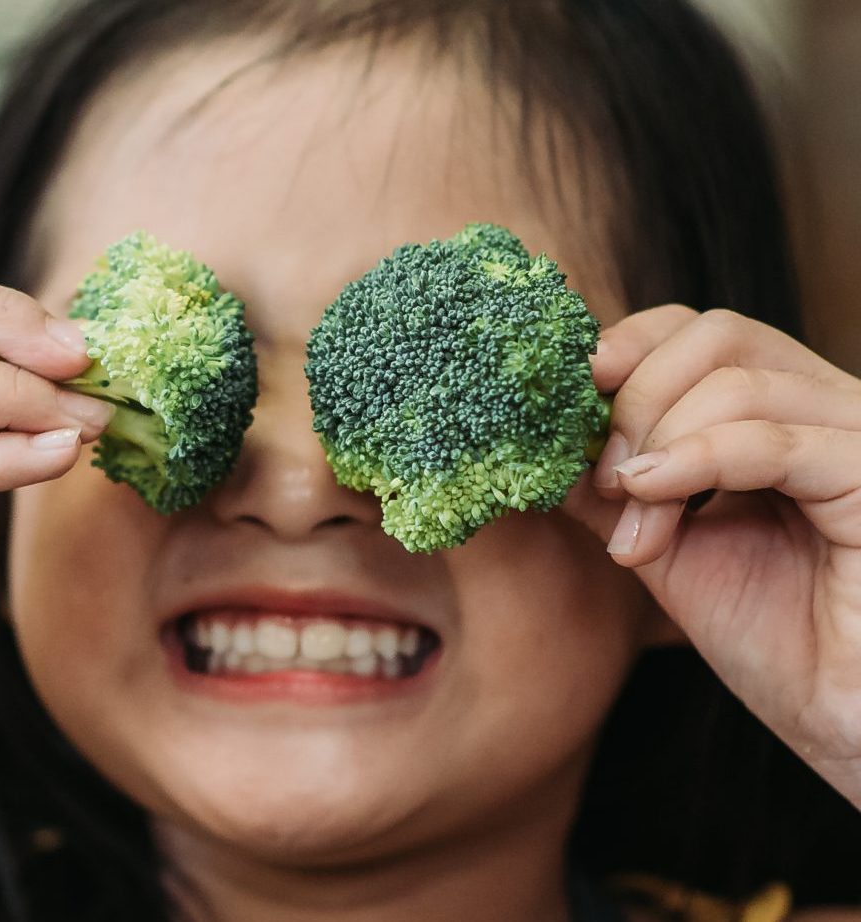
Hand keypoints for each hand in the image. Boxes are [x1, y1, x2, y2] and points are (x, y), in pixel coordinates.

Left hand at [565, 305, 860, 802]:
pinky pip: (780, 440)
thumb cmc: (774, 638)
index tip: (570, 396)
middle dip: (634, 397)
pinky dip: (699, 459)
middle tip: (602, 474)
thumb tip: (532, 439)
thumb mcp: (665, 545)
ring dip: (657, 443)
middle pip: (715, 335)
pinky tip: (652, 497)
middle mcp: (830, 408)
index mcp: (784, 411)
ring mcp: (860, 438)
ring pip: (739, 382)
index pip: (698, 329)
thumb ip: (609, 485)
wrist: (844, 718)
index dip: (627, 347)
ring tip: (633, 514)